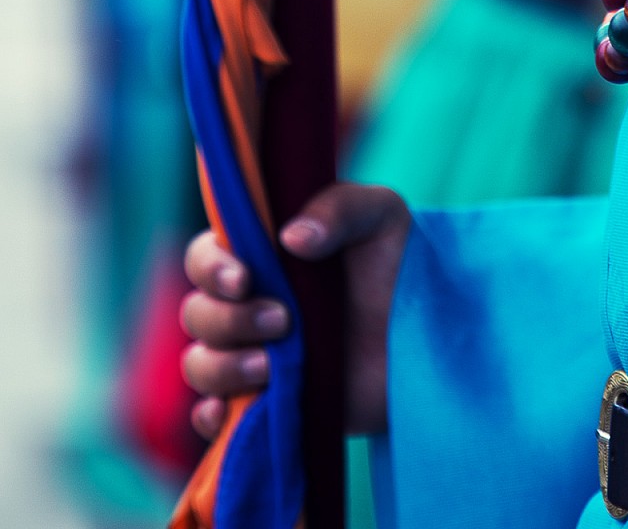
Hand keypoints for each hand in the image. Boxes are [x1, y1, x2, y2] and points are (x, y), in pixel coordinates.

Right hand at [180, 183, 412, 440]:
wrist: (429, 336)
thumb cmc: (398, 264)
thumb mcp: (380, 218)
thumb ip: (338, 209)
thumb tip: (290, 238)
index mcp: (263, 257)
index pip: (206, 257)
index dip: (212, 267)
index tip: (245, 277)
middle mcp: (249, 306)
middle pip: (198, 314)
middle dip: (229, 319)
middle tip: (283, 320)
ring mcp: (255, 357)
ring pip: (201, 364)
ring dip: (224, 367)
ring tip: (271, 366)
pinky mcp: (266, 405)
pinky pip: (213, 418)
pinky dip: (211, 417)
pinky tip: (229, 413)